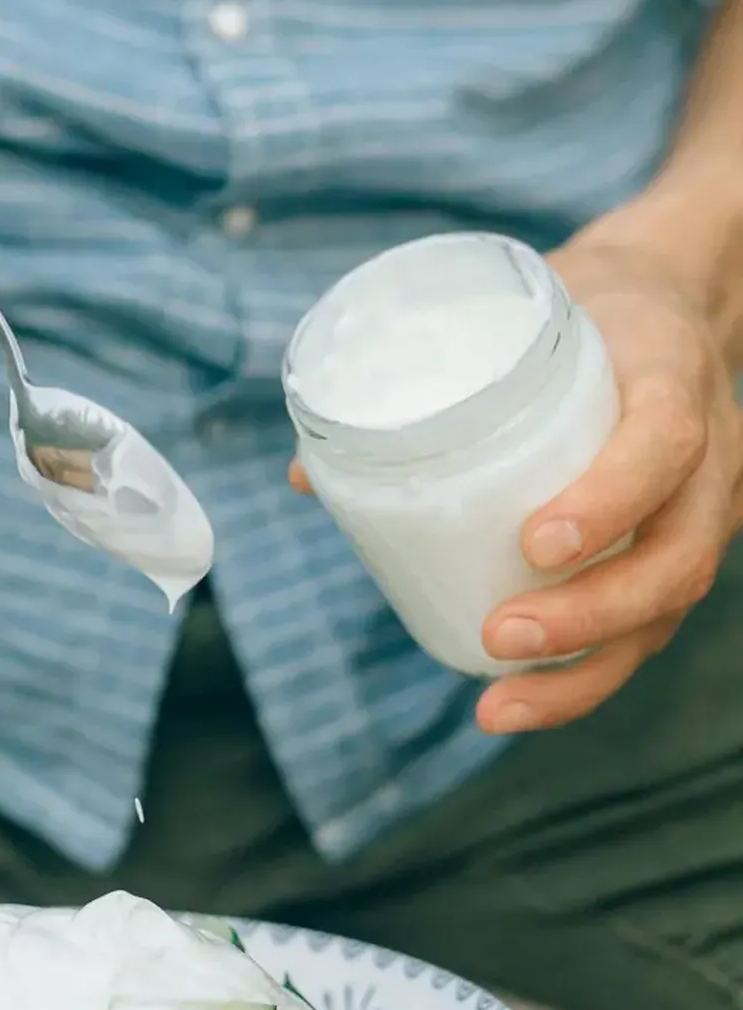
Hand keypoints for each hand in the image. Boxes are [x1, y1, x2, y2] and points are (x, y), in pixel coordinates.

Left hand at [289, 231, 742, 733]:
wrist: (670, 302)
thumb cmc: (582, 311)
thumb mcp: (522, 311)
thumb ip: (426, 372)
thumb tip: (307, 470)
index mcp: (675, 384)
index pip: (663, 447)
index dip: (607, 501)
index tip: (535, 541)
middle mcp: (712, 463)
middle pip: (677, 560)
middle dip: (589, 614)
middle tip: (500, 635)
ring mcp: (706, 515)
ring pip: (667, 610)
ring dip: (584, 670)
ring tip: (499, 706)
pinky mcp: (683, 553)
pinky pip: (649, 626)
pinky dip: (586, 676)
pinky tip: (521, 705)